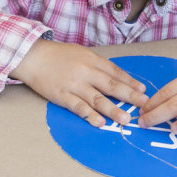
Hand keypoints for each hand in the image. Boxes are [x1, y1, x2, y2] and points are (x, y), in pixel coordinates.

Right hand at [11, 39, 148, 126]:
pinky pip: (78, 107)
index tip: (143, 91)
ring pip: (98, 99)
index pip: (116, 72)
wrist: (33, 57)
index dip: (130, 82)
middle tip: (144, 105)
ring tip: (126, 119)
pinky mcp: (62, 96)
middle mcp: (86, 72)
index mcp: (92, 60)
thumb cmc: (57, 55)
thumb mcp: (81, 53)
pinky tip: (100, 122)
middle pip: (111, 86)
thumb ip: (97, 64)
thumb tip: (115, 76)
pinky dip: (89, 115)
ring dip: (113, 110)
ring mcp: (74, 85)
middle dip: (130, 96)